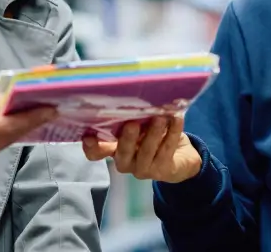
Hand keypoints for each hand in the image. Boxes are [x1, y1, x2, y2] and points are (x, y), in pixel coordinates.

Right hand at [0, 87, 57, 170]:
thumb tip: (9, 100)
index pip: (7, 126)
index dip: (31, 118)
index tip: (51, 108)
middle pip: (10, 136)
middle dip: (30, 121)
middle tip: (50, 105)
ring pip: (5, 143)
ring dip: (20, 127)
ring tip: (37, 111)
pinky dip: (7, 134)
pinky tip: (16, 122)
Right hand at [81, 115, 201, 183]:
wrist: (181, 156)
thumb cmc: (154, 135)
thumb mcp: (142, 124)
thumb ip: (133, 117)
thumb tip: (132, 98)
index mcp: (115, 149)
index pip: (97, 152)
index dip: (92, 147)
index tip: (89, 136)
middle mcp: (125, 162)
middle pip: (122, 153)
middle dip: (127, 138)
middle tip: (133, 123)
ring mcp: (143, 169)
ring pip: (146, 152)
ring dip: (153, 133)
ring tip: (160, 118)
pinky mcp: (162, 171)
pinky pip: (166, 151)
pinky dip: (172, 133)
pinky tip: (176, 120)